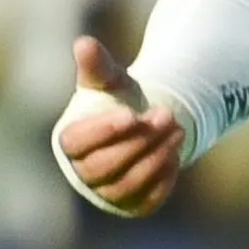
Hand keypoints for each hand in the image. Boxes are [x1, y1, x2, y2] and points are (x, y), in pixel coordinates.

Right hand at [55, 35, 184, 215]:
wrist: (144, 127)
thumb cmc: (118, 100)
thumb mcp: (110, 80)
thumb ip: (97, 65)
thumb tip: (84, 43)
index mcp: (71, 142)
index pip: (77, 144)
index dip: (103, 131)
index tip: (131, 115)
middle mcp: (84, 173)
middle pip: (104, 166)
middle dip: (138, 141)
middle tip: (166, 115)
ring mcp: (107, 193)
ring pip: (127, 184)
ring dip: (154, 157)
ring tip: (177, 129)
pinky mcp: (133, 205)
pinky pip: (147, 200)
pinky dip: (163, 177)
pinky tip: (175, 153)